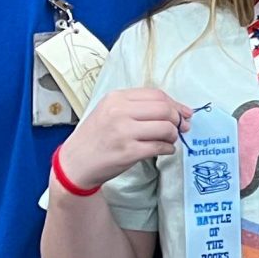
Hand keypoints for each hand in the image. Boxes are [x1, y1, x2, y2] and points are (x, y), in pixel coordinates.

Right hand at [60, 86, 188, 192]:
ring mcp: (123, 132)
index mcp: (116, 98)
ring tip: (169, 140)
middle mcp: (119, 112)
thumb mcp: (109, 111)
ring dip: (174, 135)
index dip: (175, 104)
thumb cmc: (96, 137)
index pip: (156, 95)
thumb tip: (178, 110)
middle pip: (165, 110)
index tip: (183, 113)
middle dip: (178, 119)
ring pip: (166, 128)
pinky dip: (168, 149)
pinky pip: (160, 147)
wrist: (75, 163)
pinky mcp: (128, 152)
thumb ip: (138, 107)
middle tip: (181, 128)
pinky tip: (165, 150)